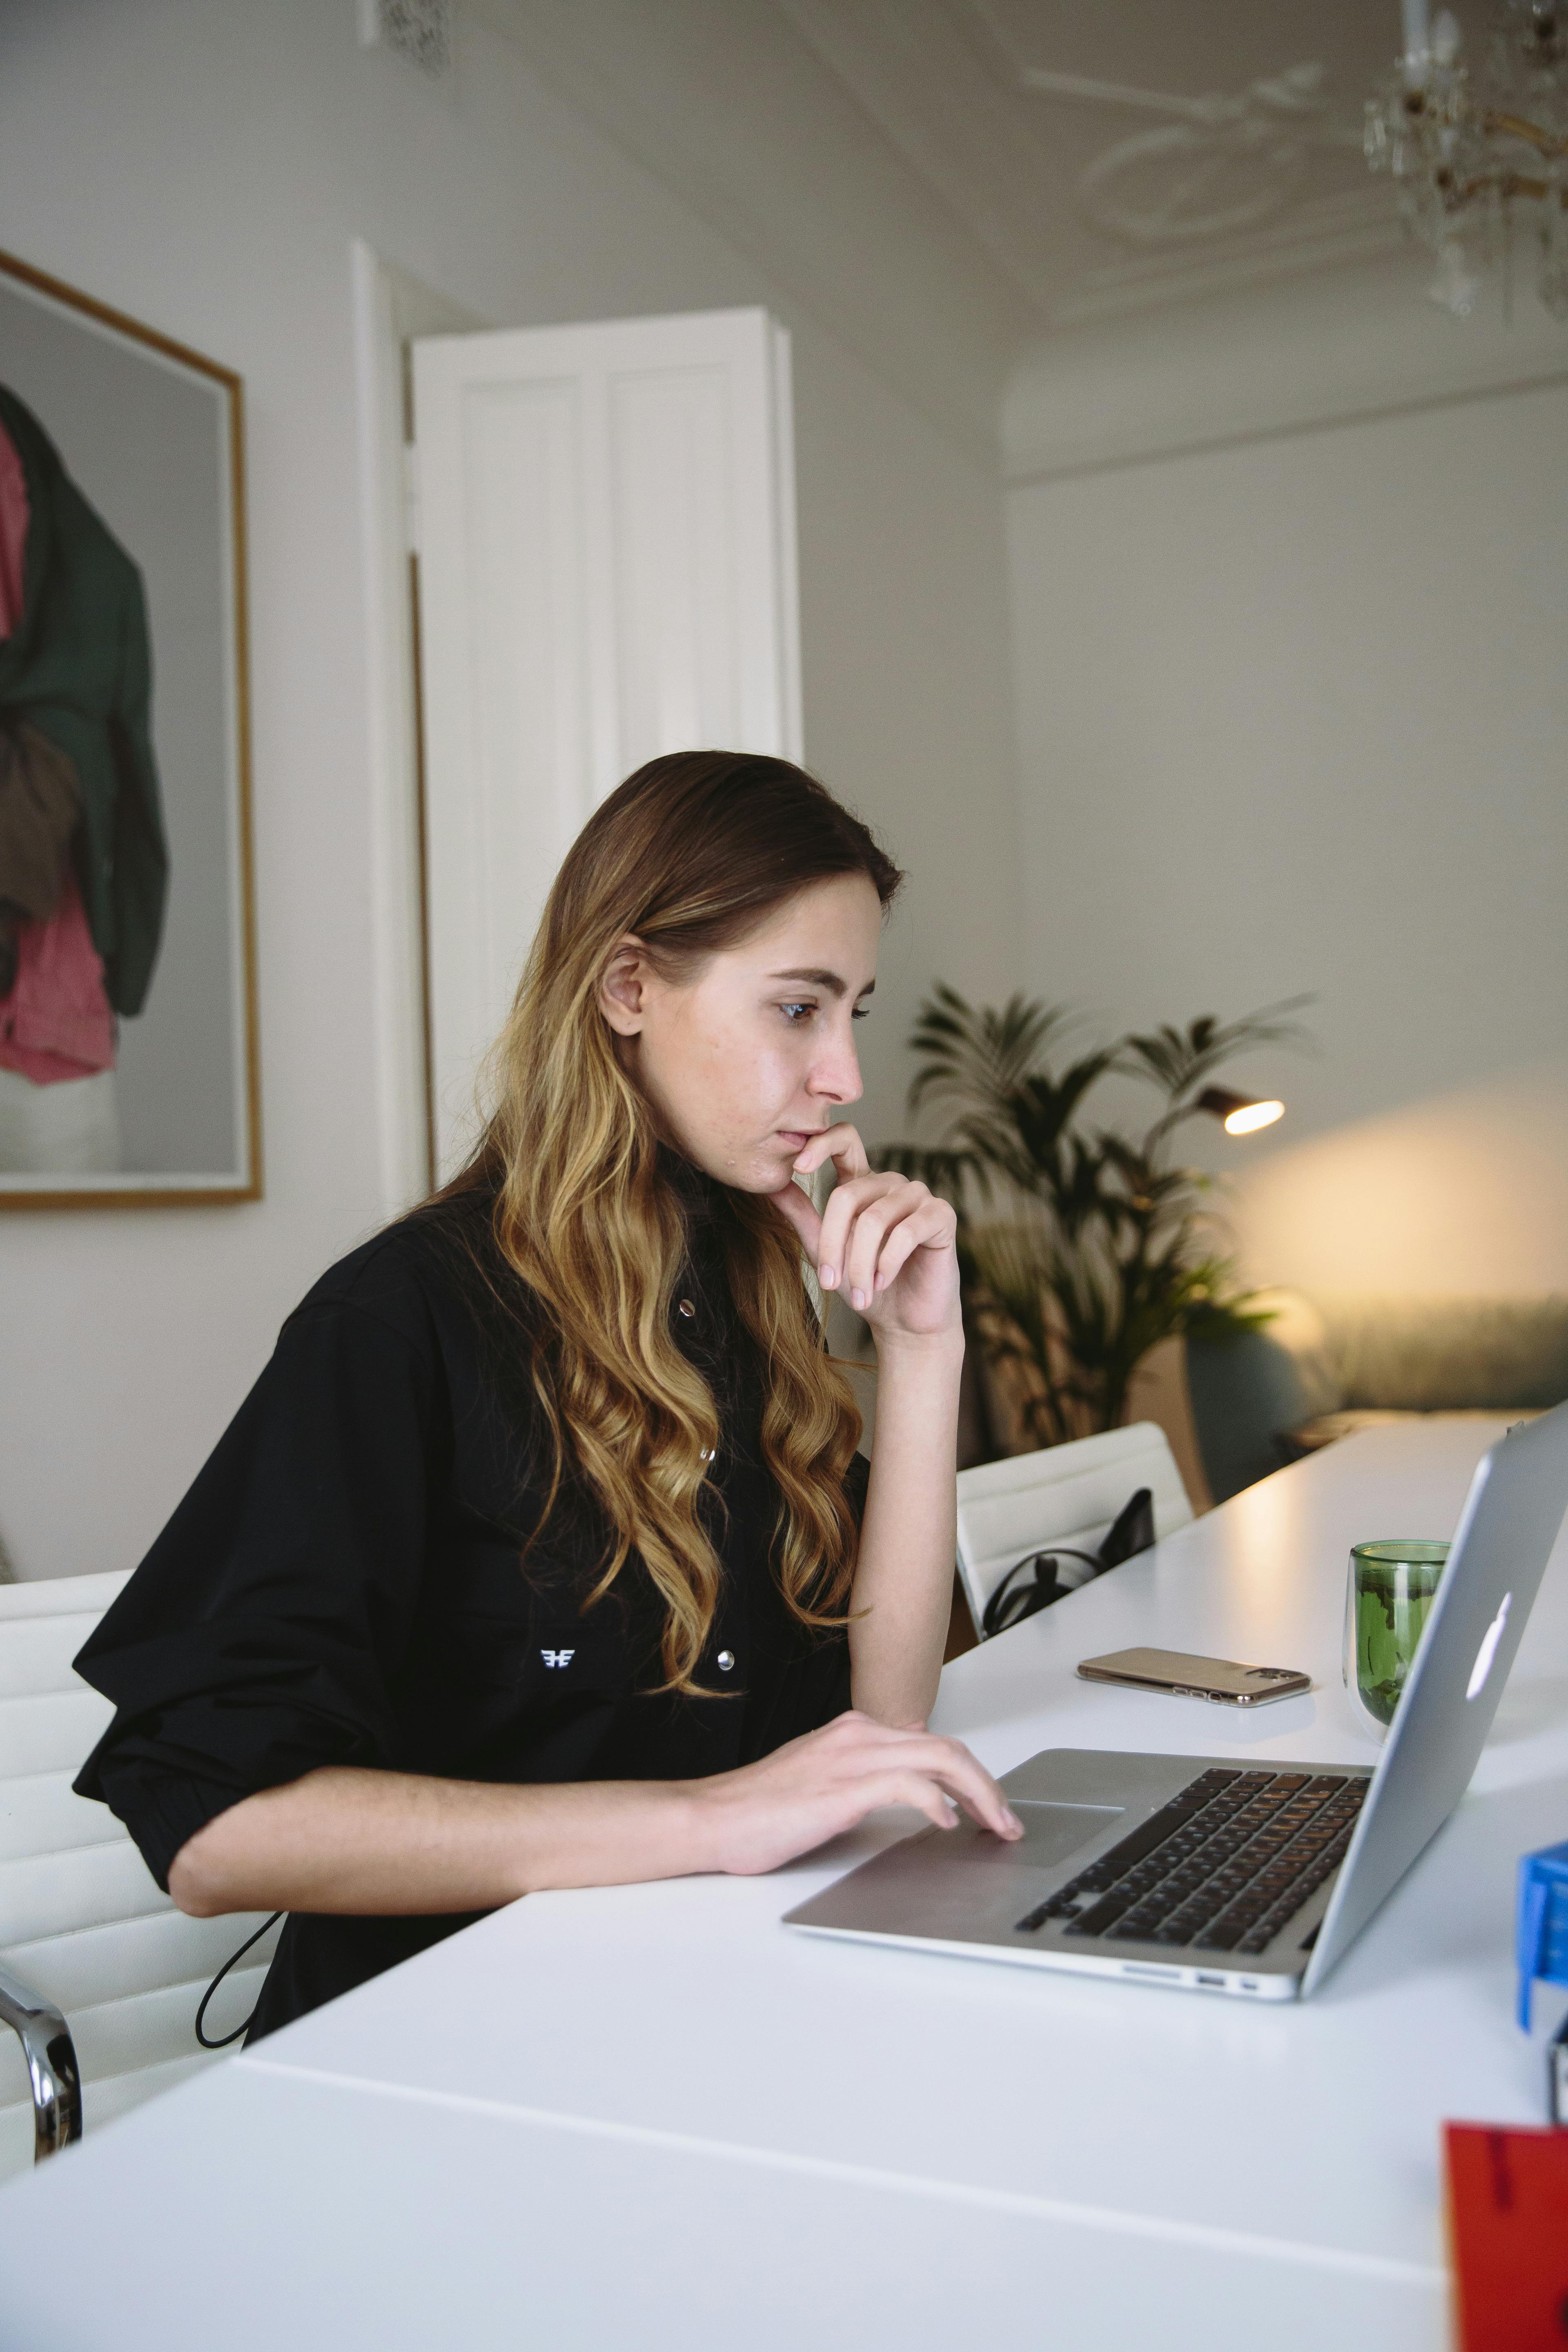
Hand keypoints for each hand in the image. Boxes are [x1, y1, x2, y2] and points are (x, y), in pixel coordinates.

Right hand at [691, 1711, 1023, 1876]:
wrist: (712, 1817)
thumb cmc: (759, 1809)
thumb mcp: (824, 1780)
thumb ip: (865, 1774)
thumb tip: (911, 1779)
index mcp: (854, 1731)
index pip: (932, 1742)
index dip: (971, 1774)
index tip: (989, 1806)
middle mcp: (858, 1734)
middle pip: (946, 1747)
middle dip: (987, 1784)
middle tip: (1008, 1821)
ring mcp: (851, 1757)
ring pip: (939, 1759)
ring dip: (978, 1793)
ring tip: (996, 1825)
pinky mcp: (843, 1788)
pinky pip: (908, 1785)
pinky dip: (936, 1801)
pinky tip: (947, 1824)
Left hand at [769, 1122, 960, 1344]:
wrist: (905, 1322)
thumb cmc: (866, 1285)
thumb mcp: (825, 1251)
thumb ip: (802, 1216)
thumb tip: (770, 1186)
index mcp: (862, 1184)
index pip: (844, 1140)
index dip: (820, 1144)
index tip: (798, 1167)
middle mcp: (890, 1183)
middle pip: (848, 1195)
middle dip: (833, 1245)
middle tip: (828, 1283)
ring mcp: (918, 1196)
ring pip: (875, 1219)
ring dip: (861, 1265)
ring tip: (861, 1294)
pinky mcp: (942, 1215)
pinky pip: (907, 1232)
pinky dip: (888, 1263)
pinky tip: (883, 1284)